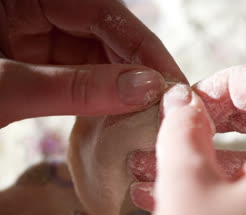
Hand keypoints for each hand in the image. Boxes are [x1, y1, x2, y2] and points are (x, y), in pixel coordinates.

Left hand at [0, 0, 185, 127]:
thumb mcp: (7, 88)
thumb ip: (75, 88)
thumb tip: (146, 90)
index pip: (105, 13)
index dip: (145, 49)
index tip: (173, 84)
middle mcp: (40, 10)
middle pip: (108, 35)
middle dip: (139, 71)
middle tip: (166, 107)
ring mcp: (38, 37)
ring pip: (99, 58)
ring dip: (125, 89)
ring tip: (149, 118)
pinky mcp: (38, 64)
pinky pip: (82, 76)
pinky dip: (102, 99)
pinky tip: (122, 118)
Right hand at [140, 64, 245, 214]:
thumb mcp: (186, 190)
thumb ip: (183, 131)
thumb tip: (180, 101)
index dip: (233, 80)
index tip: (194, 99)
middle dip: (228, 116)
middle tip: (185, 126)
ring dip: (224, 154)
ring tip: (168, 162)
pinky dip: (240, 184)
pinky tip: (190, 193)